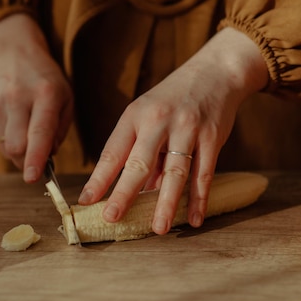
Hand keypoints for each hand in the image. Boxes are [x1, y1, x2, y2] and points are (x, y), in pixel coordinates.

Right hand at [0, 13, 72, 181]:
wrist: (12, 53)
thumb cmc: (46, 80)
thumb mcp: (66, 97)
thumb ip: (61, 129)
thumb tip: (49, 156)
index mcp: (45, 94)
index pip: (39, 132)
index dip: (35, 158)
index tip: (33, 177)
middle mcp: (18, 98)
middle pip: (16, 146)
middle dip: (28, 161)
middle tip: (39, 161)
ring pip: (6, 147)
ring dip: (20, 153)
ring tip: (29, 133)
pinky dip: (11, 142)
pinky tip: (17, 125)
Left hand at [78, 27, 268, 232]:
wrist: (215, 72)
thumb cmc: (173, 100)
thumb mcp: (148, 115)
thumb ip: (140, 152)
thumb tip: (134, 194)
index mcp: (135, 116)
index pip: (112, 152)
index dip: (99, 178)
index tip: (86, 200)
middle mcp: (158, 121)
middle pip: (139, 163)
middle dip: (123, 193)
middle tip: (111, 218)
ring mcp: (187, 129)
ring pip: (174, 172)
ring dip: (166, 203)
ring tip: (158, 228)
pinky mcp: (212, 137)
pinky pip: (204, 173)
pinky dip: (199, 199)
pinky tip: (195, 219)